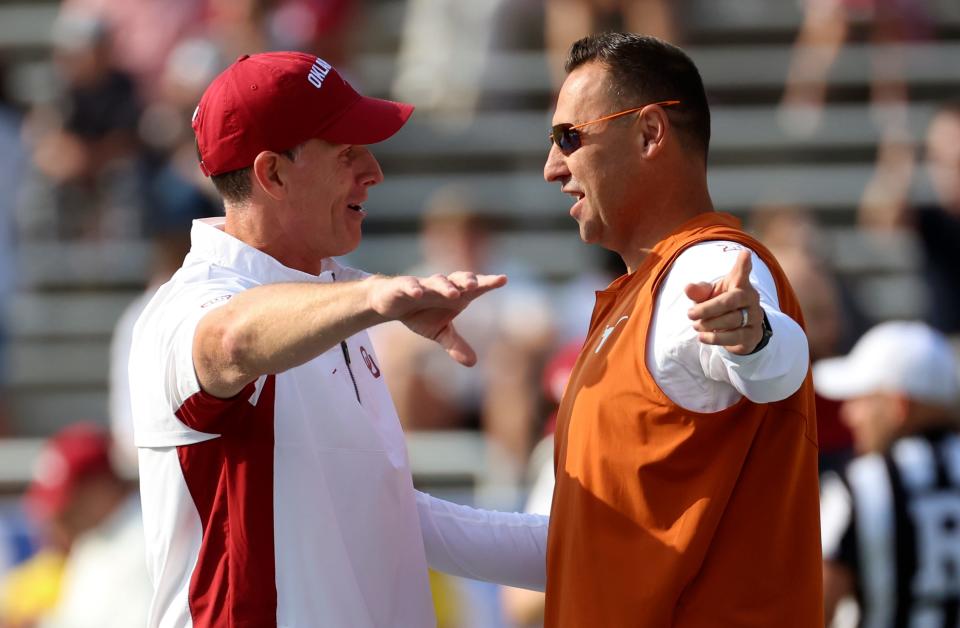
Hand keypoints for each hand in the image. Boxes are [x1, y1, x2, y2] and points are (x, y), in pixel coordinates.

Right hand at [367, 272, 507, 365]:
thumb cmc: (420, 314)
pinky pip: (409, 285)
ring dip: (444, 286)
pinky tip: (418, 293)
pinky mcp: (402, 286)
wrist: (390, 304)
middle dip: (467, 280)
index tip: (503, 279)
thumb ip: (455, 344)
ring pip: (436, 281)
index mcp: (454, 295)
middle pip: (458, 279)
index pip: (474, 287)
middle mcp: (441, 287)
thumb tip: (473, 363)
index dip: (488, 282)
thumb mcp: (439, 332)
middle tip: (475, 285)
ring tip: (453, 293)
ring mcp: (422, 285)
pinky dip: (413, 288)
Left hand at [684, 250, 762, 354]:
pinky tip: (702, 338)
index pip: (741, 273)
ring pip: (733, 320)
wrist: (738, 330)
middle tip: (690, 314)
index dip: (743, 264)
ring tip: (696, 326)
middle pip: (730, 301)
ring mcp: (755, 316)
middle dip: (708, 308)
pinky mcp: (753, 334)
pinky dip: (716, 338)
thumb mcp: (708, 296)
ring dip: (710, 324)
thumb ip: (699, 291)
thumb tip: (688, 288)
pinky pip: (735, 337)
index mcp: (739, 284)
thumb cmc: (721, 306)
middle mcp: (750, 298)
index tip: (744, 253)